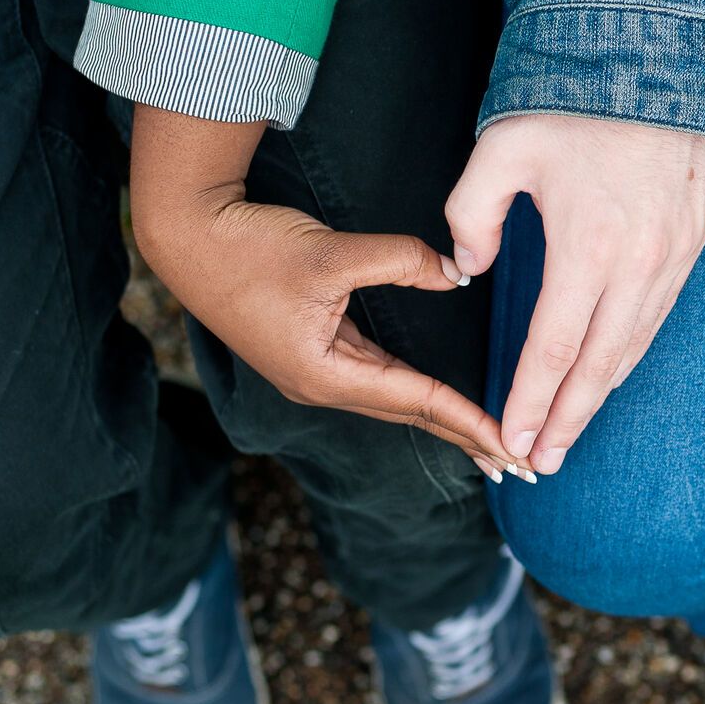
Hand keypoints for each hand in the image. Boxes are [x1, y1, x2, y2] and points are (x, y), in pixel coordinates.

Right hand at [129, 106, 521, 482]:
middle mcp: (322, 384)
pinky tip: (439, 404)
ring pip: (396, 401)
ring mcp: (315, 372)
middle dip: (465, 438)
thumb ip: (401, 260)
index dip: (469, 423)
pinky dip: (416, 395)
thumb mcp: (333, 251)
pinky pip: (378, 380)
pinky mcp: (312, 353)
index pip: (417, 402)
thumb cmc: (251, 247)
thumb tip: (456, 272)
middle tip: (518, 466)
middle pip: (411, 415)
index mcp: (326, 374)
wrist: (187, 237)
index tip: (510, 448)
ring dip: (443, 421)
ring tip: (488, 443)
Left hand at [445, 114, 704, 475]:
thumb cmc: (573, 94)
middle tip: (541, 461)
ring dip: (602, 392)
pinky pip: (660, 312)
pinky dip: (633, 351)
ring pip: (636, 344)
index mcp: (589, 245)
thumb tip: (467, 267)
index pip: (554, 347)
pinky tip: (611, 370)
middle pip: (601, 365)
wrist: (661, 48)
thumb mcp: (502, 147)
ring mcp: (676, 253)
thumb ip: (472, 214)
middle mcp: (640, 262)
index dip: (530, 399)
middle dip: (567, 419)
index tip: (510, 436)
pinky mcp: (696, 238)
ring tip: (571, 428)